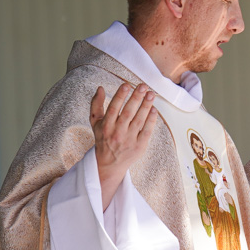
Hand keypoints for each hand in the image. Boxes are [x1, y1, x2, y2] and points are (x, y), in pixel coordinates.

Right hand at [92, 83, 157, 209]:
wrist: (109, 164)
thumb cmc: (103, 138)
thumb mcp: (95, 123)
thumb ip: (96, 105)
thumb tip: (100, 88)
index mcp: (106, 126)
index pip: (113, 108)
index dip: (120, 96)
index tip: (127, 85)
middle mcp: (117, 133)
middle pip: (128, 113)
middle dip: (136, 98)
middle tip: (143, 86)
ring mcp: (129, 140)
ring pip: (139, 120)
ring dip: (146, 106)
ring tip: (151, 94)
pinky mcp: (139, 146)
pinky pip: (147, 131)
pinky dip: (151, 120)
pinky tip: (154, 110)